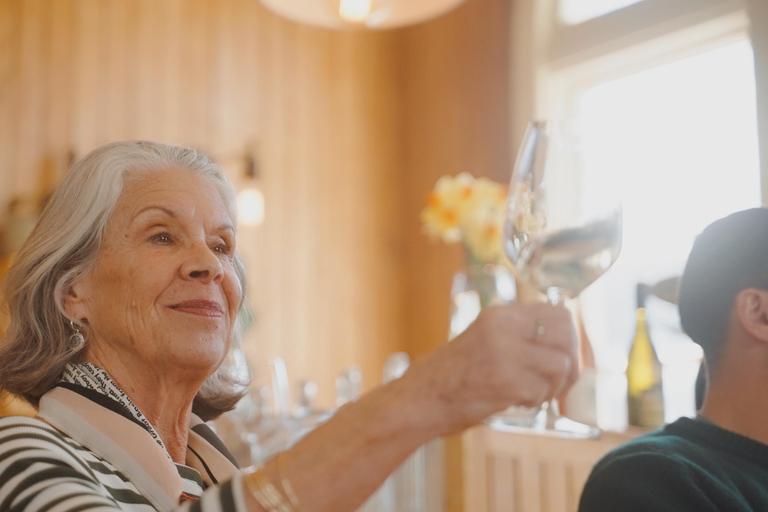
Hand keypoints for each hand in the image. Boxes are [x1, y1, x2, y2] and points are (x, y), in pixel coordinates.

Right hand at [399, 302, 578, 435]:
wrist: (419, 399)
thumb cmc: (451, 377)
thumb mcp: (485, 340)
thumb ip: (518, 337)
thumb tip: (564, 347)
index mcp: (500, 314)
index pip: (558, 312)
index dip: (571, 338)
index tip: (568, 359)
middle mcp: (503, 326)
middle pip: (566, 333)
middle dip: (571, 362)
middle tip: (559, 383)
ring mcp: (505, 352)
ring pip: (561, 363)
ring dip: (554, 386)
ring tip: (534, 395)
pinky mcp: (505, 380)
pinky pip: (544, 389)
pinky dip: (537, 401)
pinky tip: (519, 403)